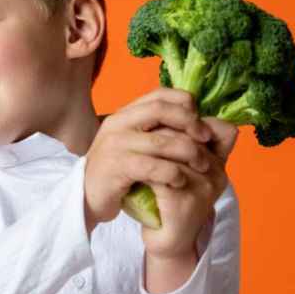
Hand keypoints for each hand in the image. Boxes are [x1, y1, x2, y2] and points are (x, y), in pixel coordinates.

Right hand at [84, 88, 213, 232]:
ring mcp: (115, 145)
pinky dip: (172, 173)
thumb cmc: (119, 173)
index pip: (159, 94)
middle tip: (207, 139)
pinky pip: (153, 167)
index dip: (185, 103)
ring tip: (203, 165)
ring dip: (189, 152)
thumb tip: (202, 126)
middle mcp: (118, 123)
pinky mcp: (116, 168)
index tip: (201, 122)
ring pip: (162, 141)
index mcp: (125, 114)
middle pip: (161, 110)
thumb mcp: (137, 146)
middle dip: (190, 122)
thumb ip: (160, 133)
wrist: (88, 199)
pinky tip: (181, 182)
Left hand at [140, 117, 238, 261]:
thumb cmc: (174, 201)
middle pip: (190, 134)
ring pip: (175, 150)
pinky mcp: (184, 203)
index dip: (191, 119)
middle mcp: (217, 174)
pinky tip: (133, 166)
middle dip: (162, 128)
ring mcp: (203, 188)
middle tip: (141, 130)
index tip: (164, 121)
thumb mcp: (185, 170)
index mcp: (220, 163)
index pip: (219, 127)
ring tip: (136, 146)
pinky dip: (146, 167)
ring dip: (151, 146)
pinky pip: (162, 173)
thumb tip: (177, 109)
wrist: (170, 242)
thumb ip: (186, 145)